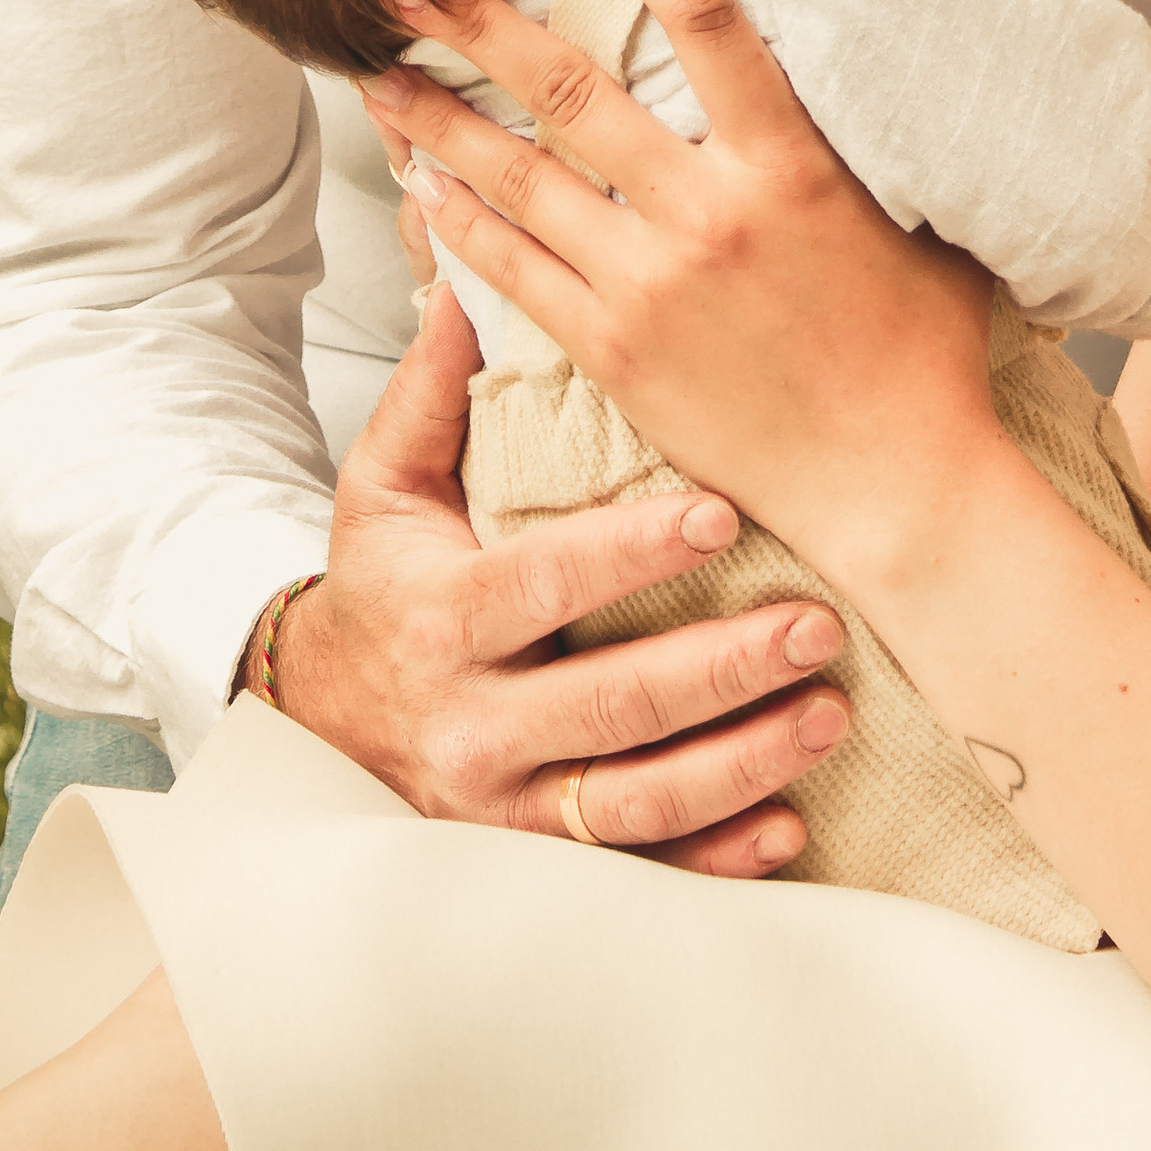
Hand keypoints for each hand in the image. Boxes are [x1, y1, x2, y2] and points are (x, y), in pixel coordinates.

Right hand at [270, 279, 854, 874]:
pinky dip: (715, 859)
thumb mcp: (384, 487)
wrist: (318, 724)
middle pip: (610, 704)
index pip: (546, 581)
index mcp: (440, 618)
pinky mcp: (535, 861)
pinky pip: (634, 874)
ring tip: (831, 713)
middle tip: (819, 624)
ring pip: (633, 804)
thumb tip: (465, 276)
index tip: (724, 514)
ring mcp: (504, 808)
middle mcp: (471, 724)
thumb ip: (434, 390)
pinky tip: (792, 828)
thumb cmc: (382, 585)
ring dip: (742, 763)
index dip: (634, 553)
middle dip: (723, 667)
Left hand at [358, 0, 998, 599]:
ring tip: (380, 75)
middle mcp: (709, 212)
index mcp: (790, 164)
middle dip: (477, 23)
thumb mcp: (919, 217)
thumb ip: (873, 139)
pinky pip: (516, 272)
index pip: (706, 17)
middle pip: (571, 90)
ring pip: (520, 179)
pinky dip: (461, 224)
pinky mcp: (616, 351)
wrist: (897, 484)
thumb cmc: (925, 349)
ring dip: (440, 121)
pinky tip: (422, 189)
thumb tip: (869, 58)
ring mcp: (653, 283)